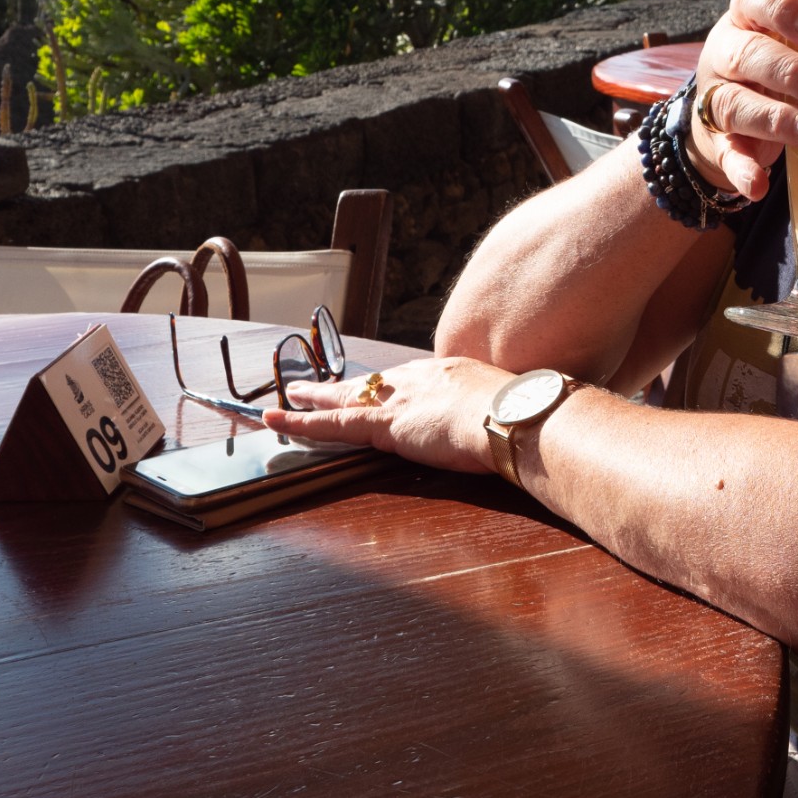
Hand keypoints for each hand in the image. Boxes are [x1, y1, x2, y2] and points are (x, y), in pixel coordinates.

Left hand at [263, 355, 511, 473]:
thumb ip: (496, 412)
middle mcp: (420, 378)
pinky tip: (277, 419)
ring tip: (292, 394)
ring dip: (317, 397)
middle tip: (322, 382)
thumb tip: (508, 421)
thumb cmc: (520, 417)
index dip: (390, 384)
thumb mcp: (507, 406)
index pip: (411, 378)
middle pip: (375, 382)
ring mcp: (400, 399)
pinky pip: (333, 424)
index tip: (380, 385)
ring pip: (348, 398)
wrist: (511, 415)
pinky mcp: (383, 424)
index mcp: (450, 373)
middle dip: (347, 384)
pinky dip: (301, 422)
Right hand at [687, 0, 797, 199]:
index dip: (784, 11)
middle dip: (791, 72)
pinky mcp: (717, 141)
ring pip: (736, 104)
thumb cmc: (785, 72)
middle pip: (746, 53)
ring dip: (778, 120)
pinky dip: (741, 170)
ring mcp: (717, 97)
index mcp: (749, 18)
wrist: (732, 120)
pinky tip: (759, 185)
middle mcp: (725, 52)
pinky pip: (726, 154)